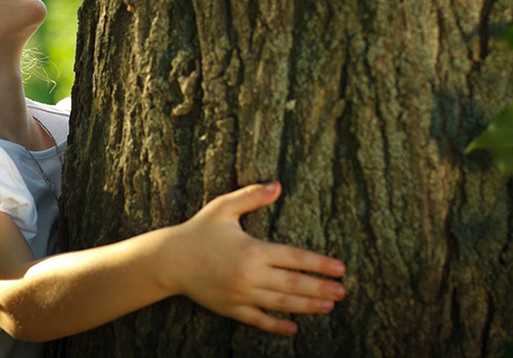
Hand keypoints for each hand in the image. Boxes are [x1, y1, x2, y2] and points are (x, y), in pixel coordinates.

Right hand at [162, 181, 346, 335]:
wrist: (169, 260)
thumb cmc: (198, 230)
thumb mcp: (223, 207)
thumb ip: (251, 195)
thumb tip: (277, 184)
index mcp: (253, 250)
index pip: (295, 258)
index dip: (320, 264)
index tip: (340, 268)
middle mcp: (250, 275)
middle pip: (294, 284)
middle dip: (321, 288)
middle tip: (343, 292)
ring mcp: (241, 295)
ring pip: (281, 304)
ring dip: (308, 306)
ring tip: (329, 306)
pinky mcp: (231, 308)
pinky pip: (258, 320)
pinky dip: (277, 326)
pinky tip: (294, 328)